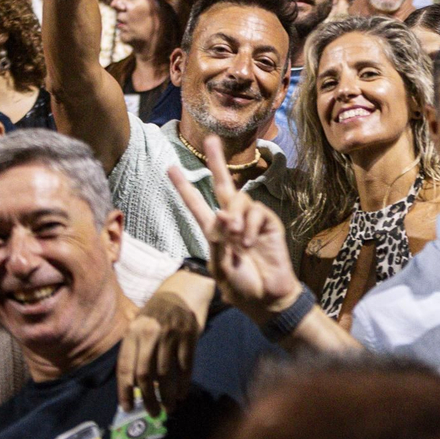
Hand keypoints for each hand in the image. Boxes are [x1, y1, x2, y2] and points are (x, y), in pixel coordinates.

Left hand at [118, 272, 212, 414]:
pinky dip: (184, 384)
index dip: (125, 391)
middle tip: (153, 412)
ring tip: (168, 407)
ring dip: (167, 395)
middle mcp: (150, 334)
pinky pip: (185, 366)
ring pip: (165, 374)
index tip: (128, 408)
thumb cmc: (158, 310)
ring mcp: (171, 334)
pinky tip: (183, 394)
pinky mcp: (190, 335)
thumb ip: (135, 349)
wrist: (185, 287)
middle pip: (144, 375)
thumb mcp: (140, 323)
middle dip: (148, 398)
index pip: (125, 368)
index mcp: (133, 332)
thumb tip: (133, 384)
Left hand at [168, 138, 301, 325]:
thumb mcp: (220, 267)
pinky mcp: (269, 223)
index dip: (184, 187)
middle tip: (211, 140)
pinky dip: (251, 228)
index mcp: (214, 232)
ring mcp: (251, 220)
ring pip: (240, 200)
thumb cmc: (241, 287)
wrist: (268, 298)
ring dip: (237, 219)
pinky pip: (257, 213)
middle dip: (216, 162)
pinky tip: (250, 244)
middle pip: (223, 185)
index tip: (170, 168)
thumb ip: (218, 240)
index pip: (196, 205)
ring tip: (239, 242)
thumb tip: (222, 213)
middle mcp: (232, 221)